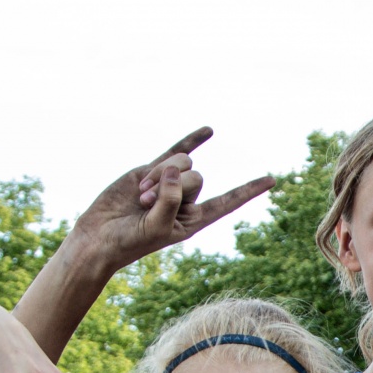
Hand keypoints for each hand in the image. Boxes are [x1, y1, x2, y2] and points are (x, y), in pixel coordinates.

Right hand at [66, 128, 272, 271]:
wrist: (99, 235)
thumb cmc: (130, 241)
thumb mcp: (157, 226)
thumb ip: (170, 200)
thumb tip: (177, 169)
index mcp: (194, 219)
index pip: (227, 203)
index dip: (247, 190)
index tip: (272, 179)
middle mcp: (185, 200)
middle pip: (197, 178)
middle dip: (172, 188)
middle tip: (147, 205)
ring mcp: (169, 183)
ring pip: (182, 164)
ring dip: (160, 176)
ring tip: (141, 197)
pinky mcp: (151, 170)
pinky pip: (176, 150)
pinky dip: (193, 139)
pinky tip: (210, 131)